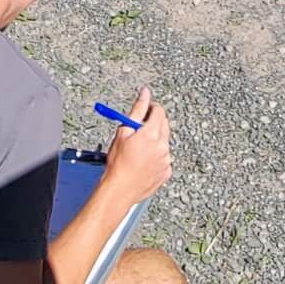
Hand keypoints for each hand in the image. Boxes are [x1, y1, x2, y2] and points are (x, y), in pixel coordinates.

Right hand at [101, 87, 172, 206]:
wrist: (119, 190)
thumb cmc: (118, 163)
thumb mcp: (123, 132)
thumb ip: (137, 110)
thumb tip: (145, 93)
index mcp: (153, 134)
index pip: (159, 111)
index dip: (150, 108)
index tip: (144, 110)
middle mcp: (163, 146)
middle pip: (164, 125)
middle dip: (153, 123)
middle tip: (138, 130)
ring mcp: (166, 160)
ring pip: (164, 142)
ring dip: (155, 140)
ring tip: (138, 149)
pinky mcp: (166, 173)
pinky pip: (164, 158)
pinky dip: (156, 156)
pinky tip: (143, 161)